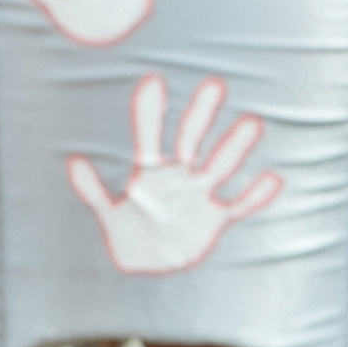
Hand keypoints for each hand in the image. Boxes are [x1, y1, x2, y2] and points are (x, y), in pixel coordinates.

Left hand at [66, 74, 281, 274]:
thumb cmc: (127, 234)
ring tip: (253, 121)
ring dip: (235, 146)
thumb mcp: (108, 214)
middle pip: (191, 139)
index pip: (149, 134)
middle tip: (215, 83)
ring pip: (220, 165)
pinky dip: (255, 195)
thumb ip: (93, 190)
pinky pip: (240, 204)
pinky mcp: (215, 218)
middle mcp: (177, 176)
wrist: (149, 265)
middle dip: (201, 113)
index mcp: (149, 172)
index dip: (150, 109)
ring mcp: (198, 195)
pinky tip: (273, 179)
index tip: (152, 80)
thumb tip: (74, 161)